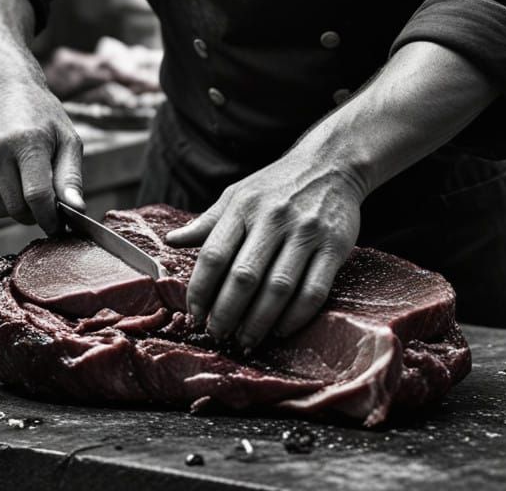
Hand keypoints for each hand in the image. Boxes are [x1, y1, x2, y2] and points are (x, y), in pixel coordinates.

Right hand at [0, 83, 83, 234]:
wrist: (6, 93)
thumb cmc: (43, 118)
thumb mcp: (68, 140)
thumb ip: (71, 177)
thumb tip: (76, 210)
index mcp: (26, 140)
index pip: (37, 195)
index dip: (50, 217)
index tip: (59, 225)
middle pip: (17, 208)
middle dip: (35, 213)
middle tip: (46, 199)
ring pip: (0, 212)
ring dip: (17, 209)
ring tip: (27, 182)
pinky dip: (1, 204)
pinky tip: (9, 181)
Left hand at [164, 152, 363, 349]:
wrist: (331, 164)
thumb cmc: (277, 185)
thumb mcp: (238, 194)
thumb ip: (207, 222)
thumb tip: (171, 241)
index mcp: (243, 206)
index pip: (214, 255)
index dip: (200, 291)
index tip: (194, 315)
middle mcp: (273, 218)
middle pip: (243, 277)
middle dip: (226, 314)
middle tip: (218, 335)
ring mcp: (306, 232)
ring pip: (278, 289)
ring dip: (258, 323)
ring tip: (245, 340)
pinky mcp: (334, 247)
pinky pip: (313, 291)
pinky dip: (294, 318)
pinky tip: (280, 330)